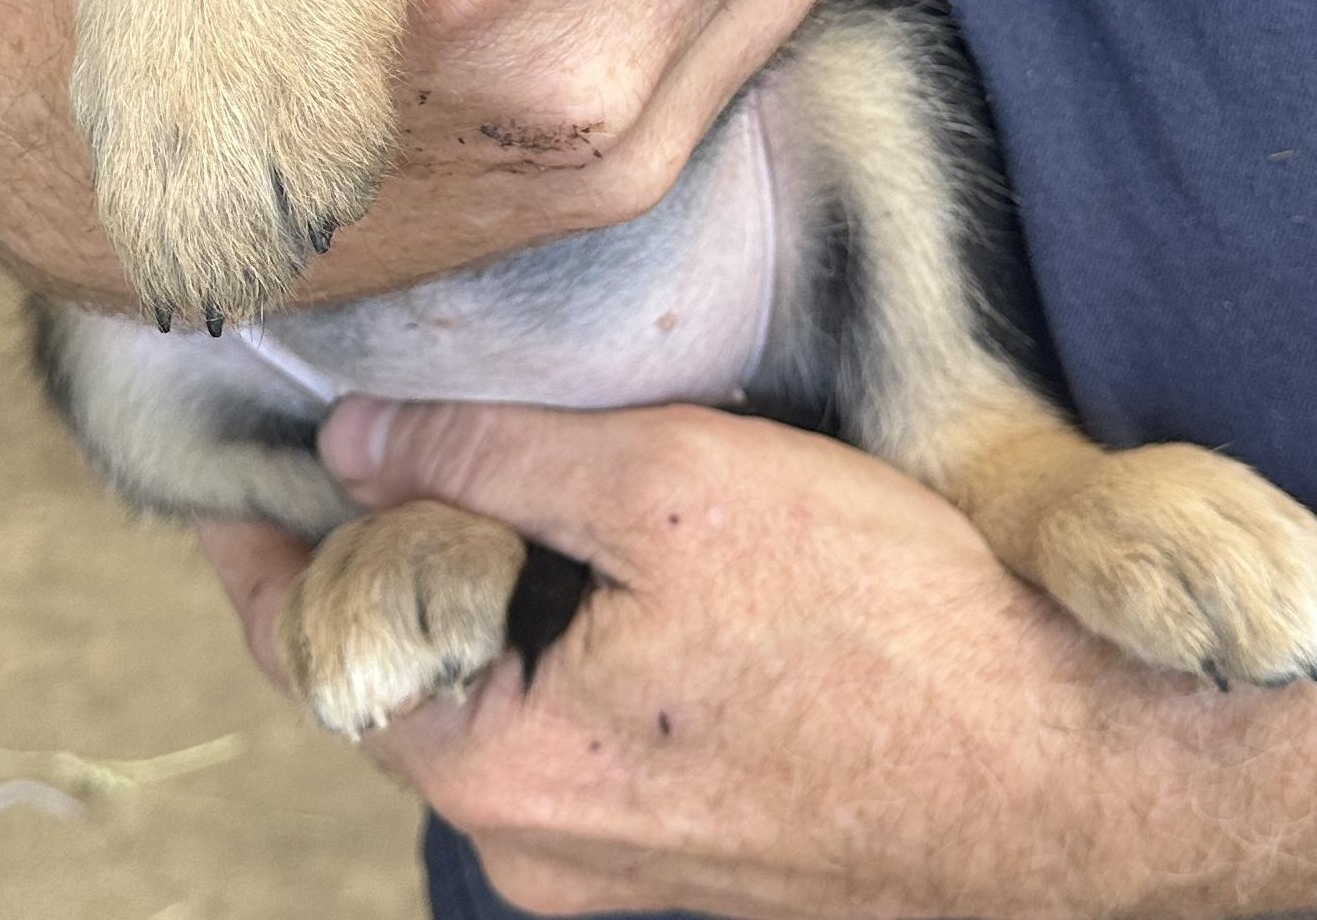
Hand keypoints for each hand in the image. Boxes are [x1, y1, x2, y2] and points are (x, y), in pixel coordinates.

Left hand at [203, 398, 1316, 919]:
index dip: (260, 552)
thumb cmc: (896, 632)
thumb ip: (498, 455)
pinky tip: (607, 569)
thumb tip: (350, 441)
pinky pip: (583, 741)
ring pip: (499, 707)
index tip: (222, 472)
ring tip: (486, 481)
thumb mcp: (681, 491)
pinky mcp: (712, 864)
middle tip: (362, 441)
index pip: (315, 652)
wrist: (1094, 781)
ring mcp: (631, 875)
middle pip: (404, 681)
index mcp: (504, 768)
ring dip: (481, 600)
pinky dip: (561, 647)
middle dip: (380, 562)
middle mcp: (545, 851)